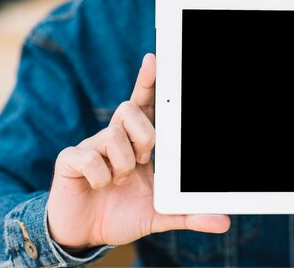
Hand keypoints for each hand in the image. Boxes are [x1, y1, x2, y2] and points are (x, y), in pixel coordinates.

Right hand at [48, 54, 229, 251]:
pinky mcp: (70, 159)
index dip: (148, 80)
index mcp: (137, 141)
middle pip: (129, 110)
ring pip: (114, 134)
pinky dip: (100, 176)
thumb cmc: (124, 213)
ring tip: (120, 179)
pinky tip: (99, 184)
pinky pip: (89, 156)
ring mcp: (92, 145)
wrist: (86, 234)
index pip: (145, 103)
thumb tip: (223, 221)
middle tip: (144, 161)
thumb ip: (189, 214)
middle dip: (145, 135)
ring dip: (123, 163)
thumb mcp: (160, 215)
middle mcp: (115, 136)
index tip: (154, 59)